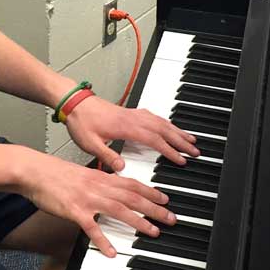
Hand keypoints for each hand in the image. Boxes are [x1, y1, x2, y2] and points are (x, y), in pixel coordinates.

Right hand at [14, 149, 176, 257]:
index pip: (132, 184)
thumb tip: (113, 188)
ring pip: (118, 210)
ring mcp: (87, 199)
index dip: (151, 192)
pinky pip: (91, 228)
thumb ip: (99, 181)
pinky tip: (112, 252)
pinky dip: (102, 240)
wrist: (34, 171)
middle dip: (154, 208)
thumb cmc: (55, 174)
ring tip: (153, 232)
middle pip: (132, 198)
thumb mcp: (83, 174)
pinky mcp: (74, 211)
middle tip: (171, 218)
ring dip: (138, 222)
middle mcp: (98, 187)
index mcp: (101, 177)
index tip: (166, 199)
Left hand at [65, 95, 199, 171]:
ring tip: (190, 139)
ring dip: (176, 130)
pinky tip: (169, 126)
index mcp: (125, 127)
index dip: (169, 150)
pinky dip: (165, 122)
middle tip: (196, 150)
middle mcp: (132, 118)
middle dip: (181, 140)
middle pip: (163, 129)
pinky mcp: (129, 112)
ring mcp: (132, 114)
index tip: (181, 159)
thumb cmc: (81, 121)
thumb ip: (106, 155)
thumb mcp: (89, 143)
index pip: (154, 139)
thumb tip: (121, 168)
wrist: (74, 102)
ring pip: (161, 121)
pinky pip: (153, 116)